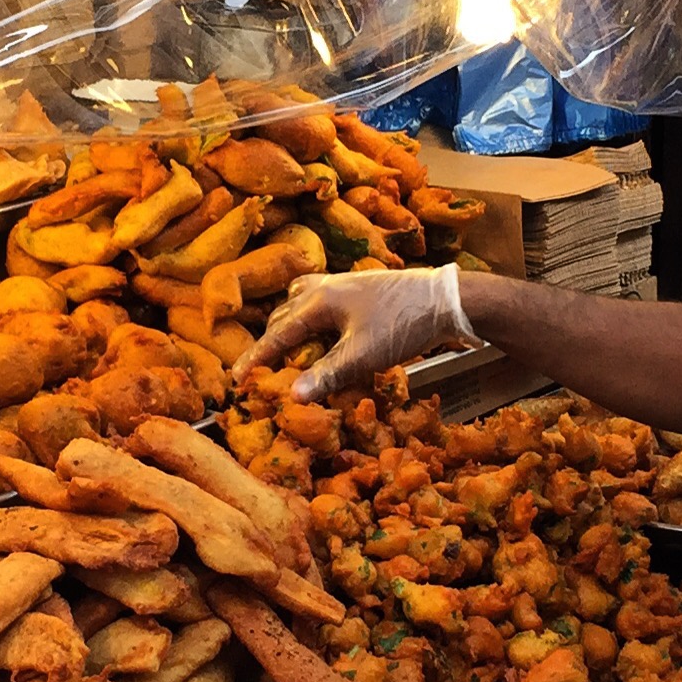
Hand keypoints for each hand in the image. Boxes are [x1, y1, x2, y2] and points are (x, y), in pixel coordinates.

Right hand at [238, 267, 479, 401]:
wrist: (444, 299)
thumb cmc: (402, 324)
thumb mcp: (363, 355)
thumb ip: (327, 374)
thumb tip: (293, 397)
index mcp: (318, 300)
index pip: (278, 334)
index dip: (257, 357)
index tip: (236, 378)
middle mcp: (324, 286)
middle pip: (284, 314)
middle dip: (270, 339)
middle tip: (262, 367)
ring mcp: (342, 284)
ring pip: (301, 302)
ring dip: (289, 324)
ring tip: (286, 346)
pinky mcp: (358, 289)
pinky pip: (320, 300)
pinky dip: (310, 316)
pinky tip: (322, 329)